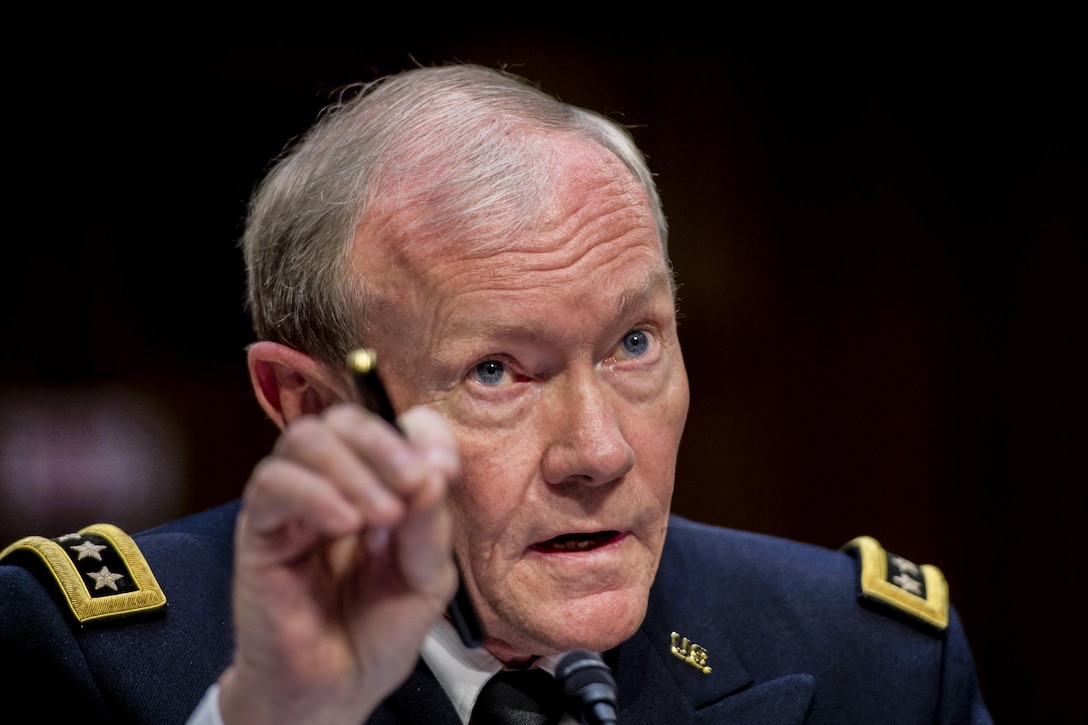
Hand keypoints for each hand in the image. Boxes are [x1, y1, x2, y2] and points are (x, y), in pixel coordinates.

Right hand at [217, 404, 459, 723]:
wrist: (334, 692)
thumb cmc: (377, 633)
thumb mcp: (427, 578)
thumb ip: (430, 525)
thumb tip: (434, 471)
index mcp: (380, 487)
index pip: (393, 427)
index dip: (420, 434)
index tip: (443, 469)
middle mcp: (335, 485)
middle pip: (346, 420)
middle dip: (386, 444)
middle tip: (414, 484)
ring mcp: (295, 503)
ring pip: (306, 439)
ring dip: (353, 467)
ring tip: (381, 515)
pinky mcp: (260, 529)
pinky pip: (273, 482)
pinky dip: (314, 493)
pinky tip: (344, 524)